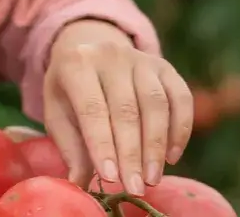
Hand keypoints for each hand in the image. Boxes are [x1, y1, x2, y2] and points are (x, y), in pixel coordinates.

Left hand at [41, 19, 193, 196]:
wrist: (92, 52)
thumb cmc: (72, 93)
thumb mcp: (59, 113)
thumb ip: (71, 147)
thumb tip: (80, 183)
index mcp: (76, 63)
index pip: (92, 109)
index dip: (103, 145)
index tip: (110, 178)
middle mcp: (111, 55)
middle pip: (127, 109)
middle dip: (132, 154)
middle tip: (135, 188)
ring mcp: (141, 58)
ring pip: (156, 104)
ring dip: (156, 146)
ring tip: (153, 179)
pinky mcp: (165, 66)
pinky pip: (181, 98)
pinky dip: (180, 129)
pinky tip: (172, 157)